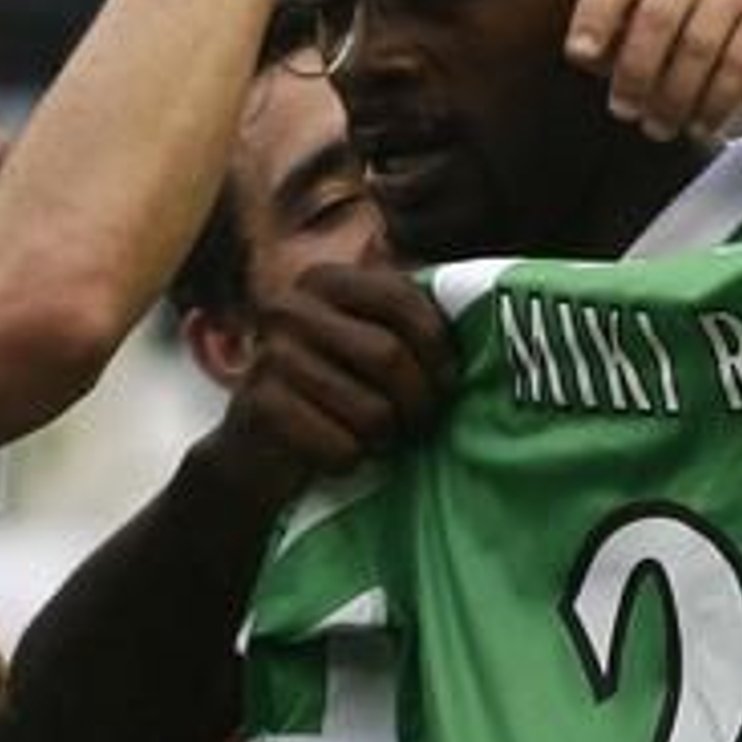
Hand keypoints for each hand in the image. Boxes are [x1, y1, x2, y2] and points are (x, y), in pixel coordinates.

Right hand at [213, 264, 455, 505]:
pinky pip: (341, 446)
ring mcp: (269, 355)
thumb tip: (485, 313)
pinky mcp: (258, 407)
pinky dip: (352, 461)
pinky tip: (341, 455)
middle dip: (417, 402)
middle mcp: (289, 307)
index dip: (437, 347)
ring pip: (370, 410)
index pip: (400, 297)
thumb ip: (407, 323)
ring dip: (385, 438)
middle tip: (417, 422)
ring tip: (378, 440)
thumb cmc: (332, 393)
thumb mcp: (364, 343)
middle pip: (388, 356)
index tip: (446, 382)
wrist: (256, 451)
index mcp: (323, 280)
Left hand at [566, 0, 741, 142]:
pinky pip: (738, 61)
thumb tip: (582, 52)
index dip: (594, 15)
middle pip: (656, 15)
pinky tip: (699, 128)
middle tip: (623, 113)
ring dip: (673, 96)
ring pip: (698, 43)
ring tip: (658, 129)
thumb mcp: (628, 47)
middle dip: (636, 71)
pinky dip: (714, 102)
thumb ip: (600, 48)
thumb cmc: (670, 50)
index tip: (581, 55)